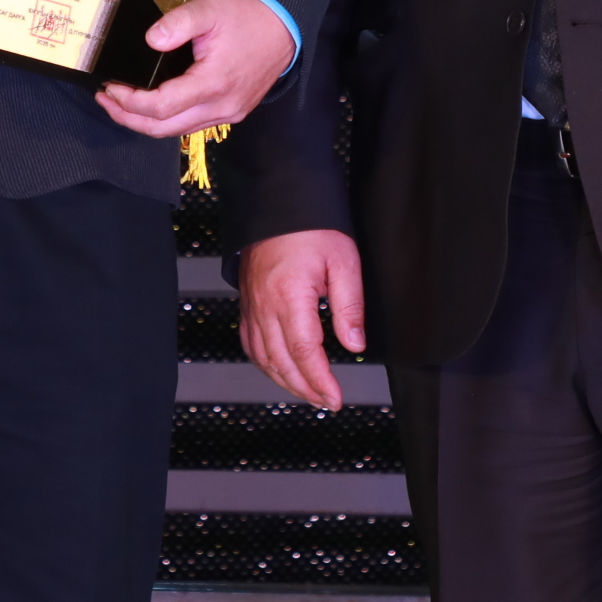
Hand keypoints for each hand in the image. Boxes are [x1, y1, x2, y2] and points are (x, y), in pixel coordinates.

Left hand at [95, 0, 296, 138]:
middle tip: (105, 100)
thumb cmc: (248, 14)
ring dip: (147, 121)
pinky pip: (192, 123)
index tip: (110, 87)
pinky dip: (168, 118)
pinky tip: (155, 102)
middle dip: (129, 118)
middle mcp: (221, 107)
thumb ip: (177, 23)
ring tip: (122, 102)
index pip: (161, 107)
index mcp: (213, 84)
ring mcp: (229, 112)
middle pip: (164, 128)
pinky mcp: (233, 110)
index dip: (130, 102)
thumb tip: (150, 40)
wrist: (285, 21)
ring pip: (178, 130)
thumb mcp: (210, 8)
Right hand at [239, 229, 366, 409]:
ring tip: (308, 393)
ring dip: (285, 381)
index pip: (304, 353)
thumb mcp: (344, 261)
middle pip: (281, 362)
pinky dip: (265, 363)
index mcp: (289, 295)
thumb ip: (350, 306)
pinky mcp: (247, 301)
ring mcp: (252, 304)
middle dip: (305, 389)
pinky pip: (250, 342)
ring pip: (263, 357)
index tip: (335, 397)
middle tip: (326, 402)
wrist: (279, 200)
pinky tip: (279, 369)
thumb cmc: (311, 225)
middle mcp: (265, 305)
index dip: (319, 381)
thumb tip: (354, 345)